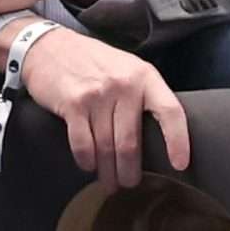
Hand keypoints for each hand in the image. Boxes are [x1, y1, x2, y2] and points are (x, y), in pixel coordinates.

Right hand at [13, 26, 188, 192]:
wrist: (49, 46)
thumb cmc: (94, 61)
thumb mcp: (128, 68)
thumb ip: (144, 94)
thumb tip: (159, 134)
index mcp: (146, 77)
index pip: (171, 112)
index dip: (178, 141)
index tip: (180, 164)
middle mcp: (124, 86)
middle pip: (132, 141)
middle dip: (130, 170)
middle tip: (129, 184)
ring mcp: (98, 95)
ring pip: (107, 146)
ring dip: (108, 170)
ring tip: (110, 183)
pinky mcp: (73, 104)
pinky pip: (83, 144)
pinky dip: (86, 161)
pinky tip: (89, 166)